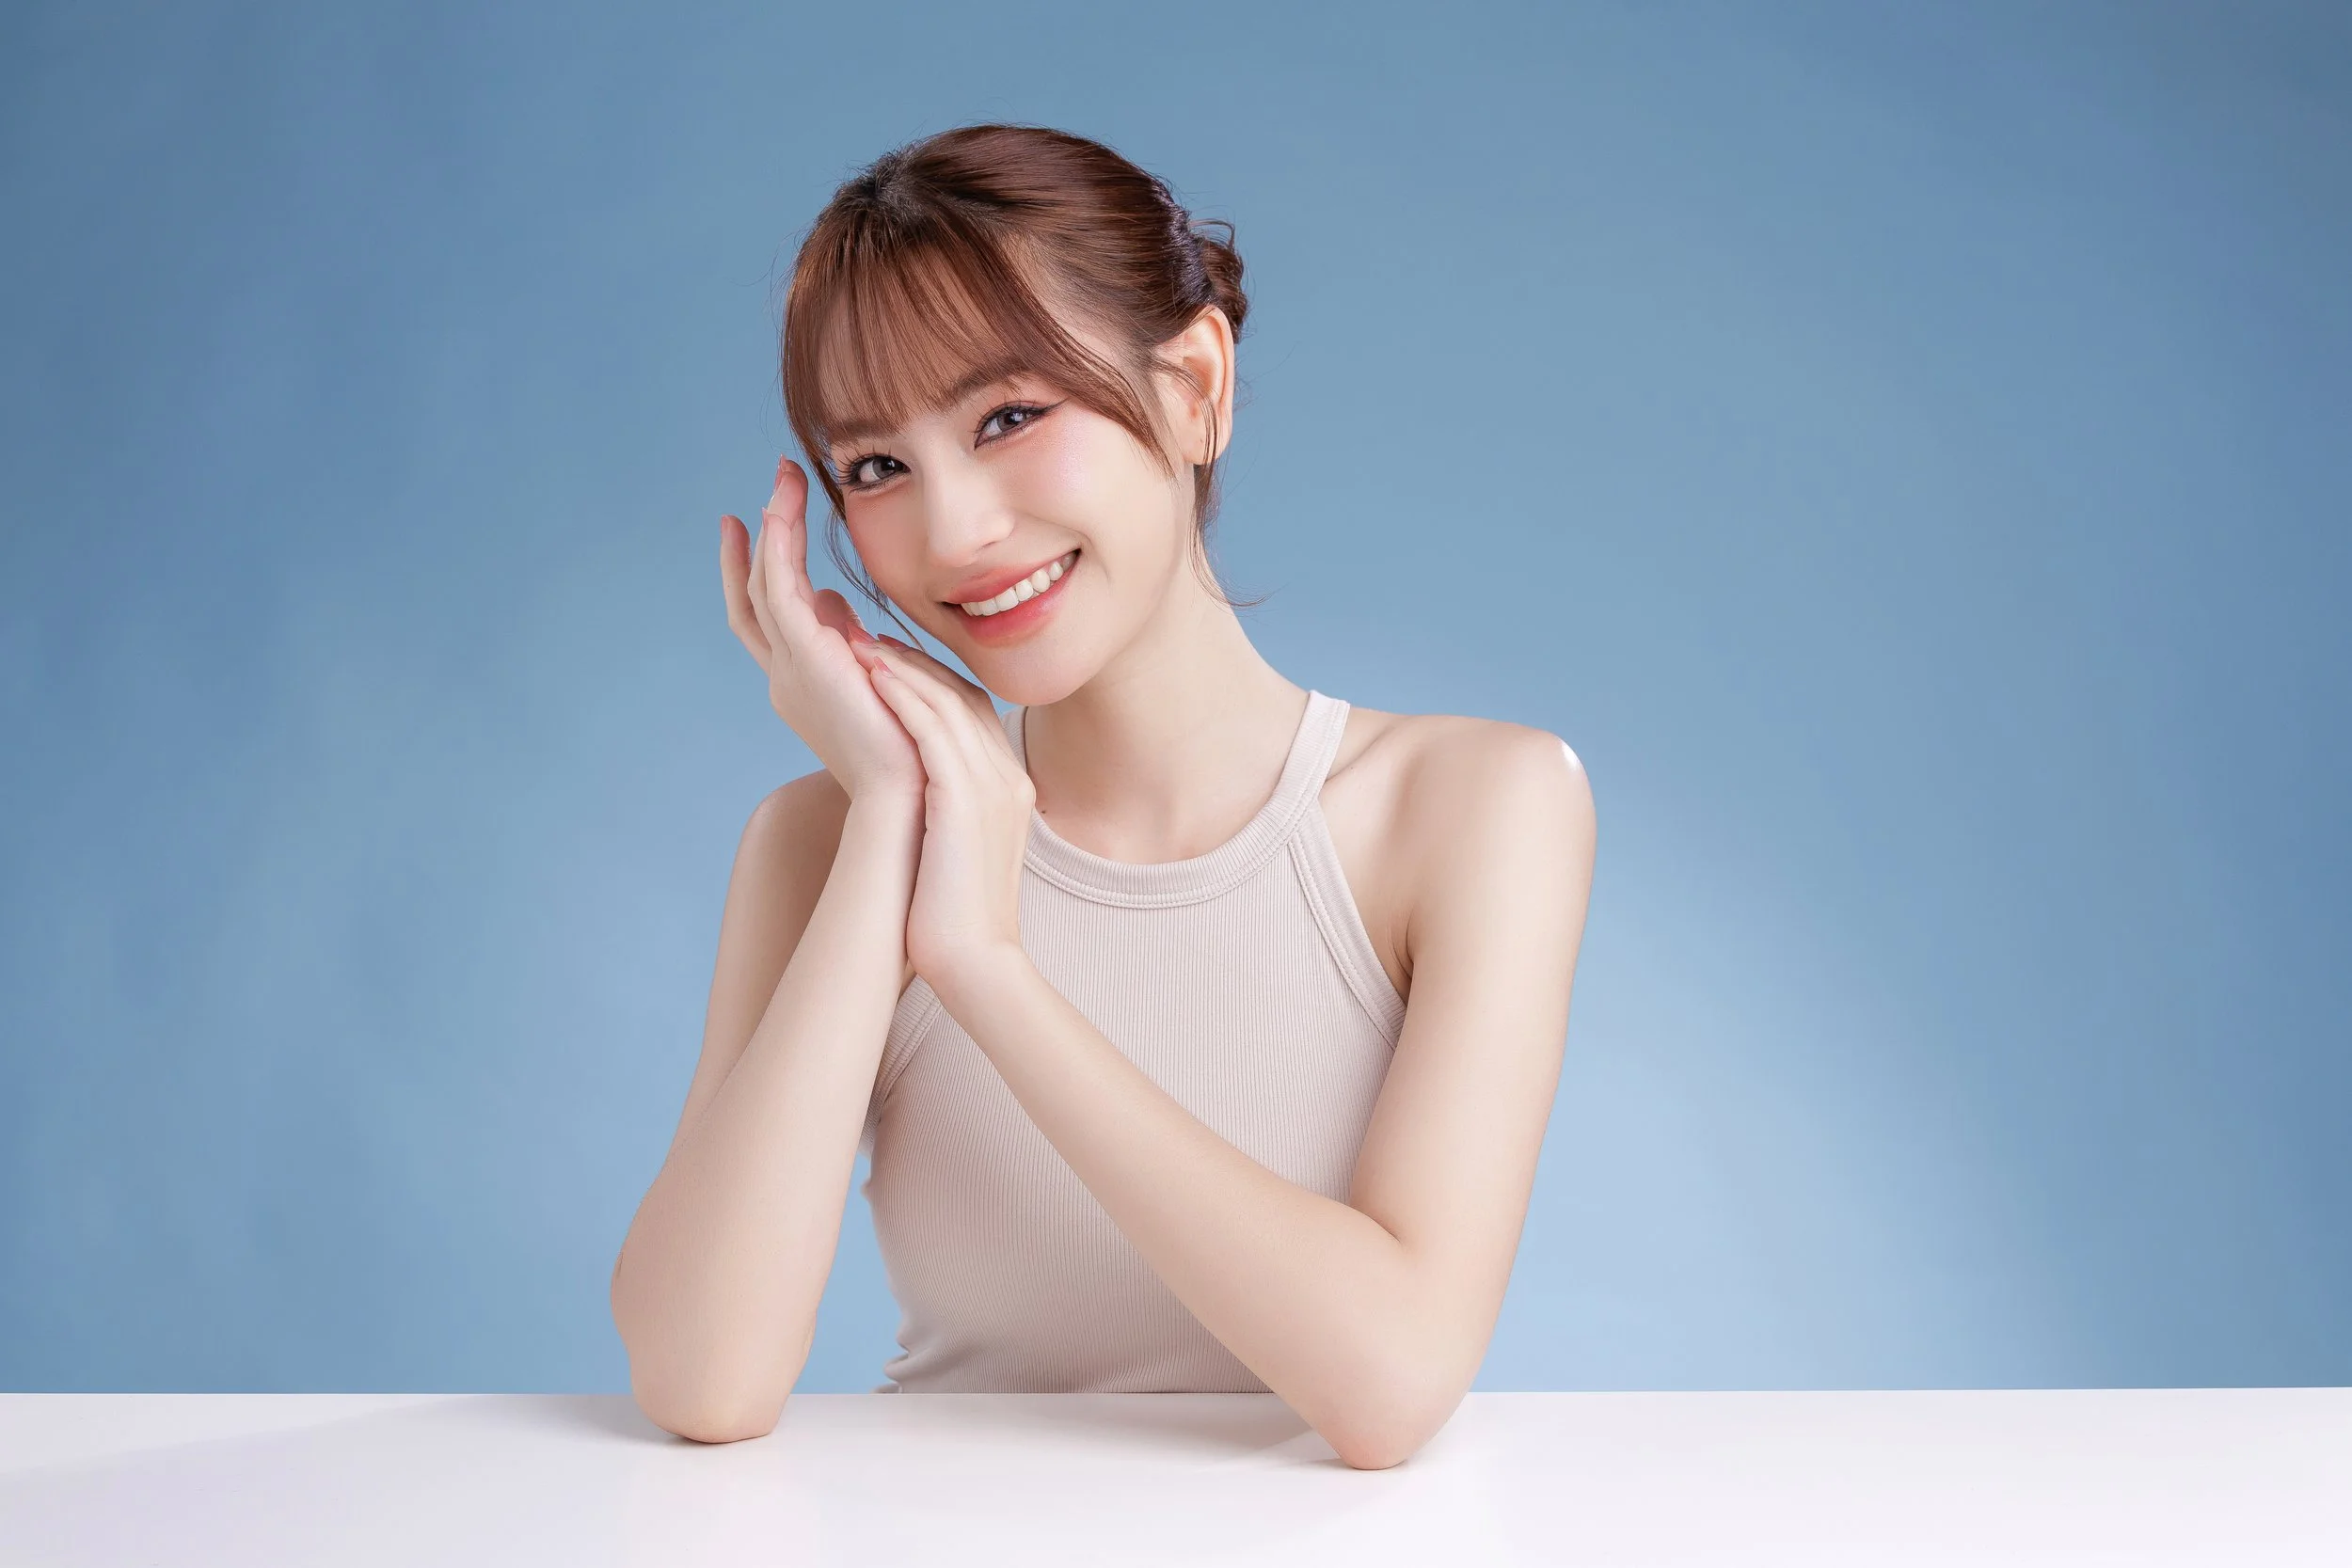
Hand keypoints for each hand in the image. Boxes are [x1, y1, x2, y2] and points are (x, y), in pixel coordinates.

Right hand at [720, 457, 921, 805]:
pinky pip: (777, 590)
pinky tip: (783, 509)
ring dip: (772, 528)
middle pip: (754, 598)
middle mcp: (787, 676)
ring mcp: (789, 669)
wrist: (912, 797)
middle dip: (757, 542)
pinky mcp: (804, 659)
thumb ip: (856, 643)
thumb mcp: (880, 683)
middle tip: (767, 490)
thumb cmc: (912, 749)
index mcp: (806, 685)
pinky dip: (776, 547)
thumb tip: (840, 605)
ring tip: (783, 480)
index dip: (760, 573)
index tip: (762, 525)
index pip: (770, 619)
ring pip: (764, 585)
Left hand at [858, 637, 1034, 995]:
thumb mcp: (958, 852)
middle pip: (964, 696)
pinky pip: (934, 731)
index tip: (888, 661)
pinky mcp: (965, 800)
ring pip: (947, 703)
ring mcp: (992, 787)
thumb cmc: (954, 919)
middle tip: (866, 636)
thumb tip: (914, 800)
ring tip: (857, 645)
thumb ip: (947, 813)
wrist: (976, 965)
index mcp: (1010, 788)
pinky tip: (871, 677)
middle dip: (914, 661)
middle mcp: (1008, 778)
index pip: (973, 712)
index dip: (930, 680)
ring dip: (901, 668)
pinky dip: (904, 697)